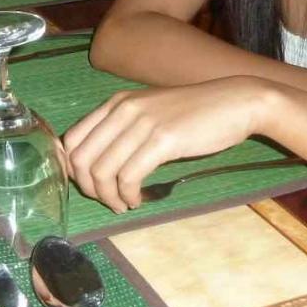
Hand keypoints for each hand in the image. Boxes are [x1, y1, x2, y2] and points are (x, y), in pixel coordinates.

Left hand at [62, 76, 271, 212]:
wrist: (235, 103)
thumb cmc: (196, 112)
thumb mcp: (152, 113)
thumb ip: (124, 129)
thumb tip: (99, 162)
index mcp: (116, 103)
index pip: (72, 140)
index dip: (73, 170)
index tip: (90, 186)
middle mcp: (123, 110)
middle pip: (81, 159)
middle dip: (88, 188)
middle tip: (106, 201)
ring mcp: (142, 124)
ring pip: (102, 171)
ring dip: (109, 197)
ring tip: (123, 204)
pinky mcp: (162, 140)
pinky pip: (128, 177)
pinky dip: (128, 195)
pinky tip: (137, 200)